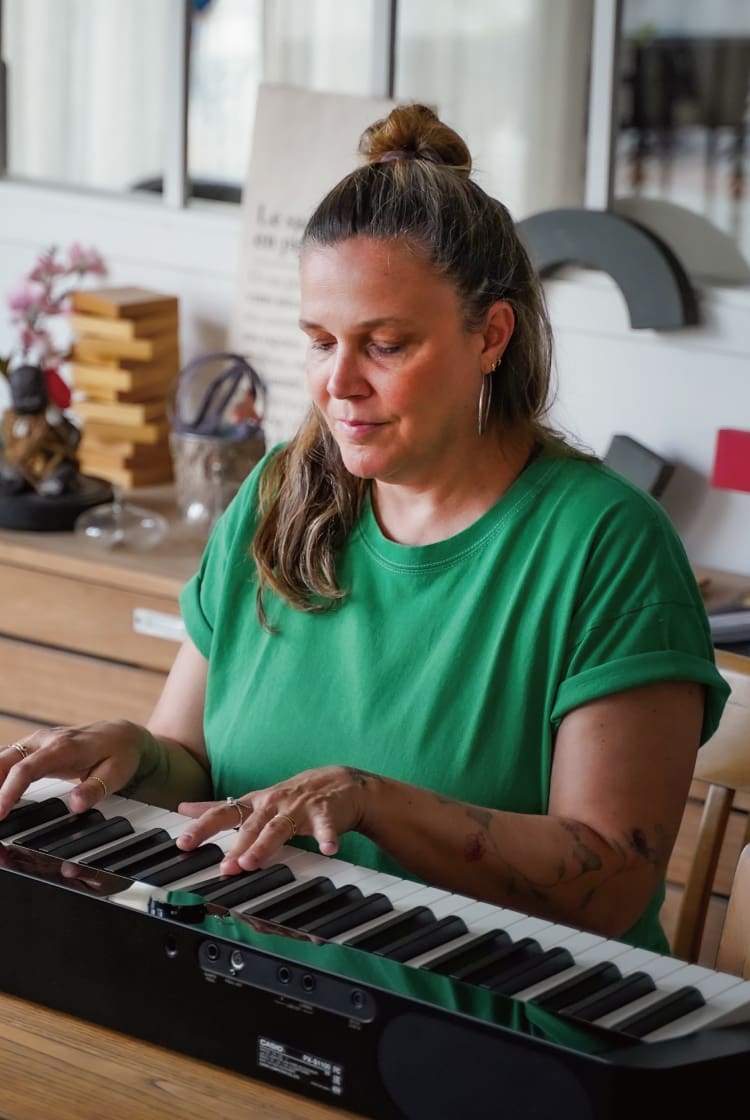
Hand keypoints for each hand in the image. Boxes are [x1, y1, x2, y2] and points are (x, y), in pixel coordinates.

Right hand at [0, 720, 146, 818]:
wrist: (122, 735)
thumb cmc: (119, 753)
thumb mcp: (116, 774)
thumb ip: (95, 789)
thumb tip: (75, 805)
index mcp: (62, 747)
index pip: (25, 769)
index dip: (9, 791)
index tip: (0, 813)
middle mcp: (45, 740)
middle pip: (5, 760)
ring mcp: (37, 741)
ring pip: (2, 757)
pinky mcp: (33, 747)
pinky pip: (7, 758)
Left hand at [177, 765, 374, 873]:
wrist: (340, 782)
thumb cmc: (293, 794)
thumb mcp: (255, 799)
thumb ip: (222, 807)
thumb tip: (184, 808)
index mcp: (256, 803)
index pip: (224, 813)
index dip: (203, 827)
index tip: (183, 842)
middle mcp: (274, 803)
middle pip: (251, 825)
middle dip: (236, 846)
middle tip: (225, 867)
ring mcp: (299, 807)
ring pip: (279, 828)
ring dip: (265, 845)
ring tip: (252, 862)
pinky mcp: (326, 813)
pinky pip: (326, 827)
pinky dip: (326, 838)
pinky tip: (328, 849)